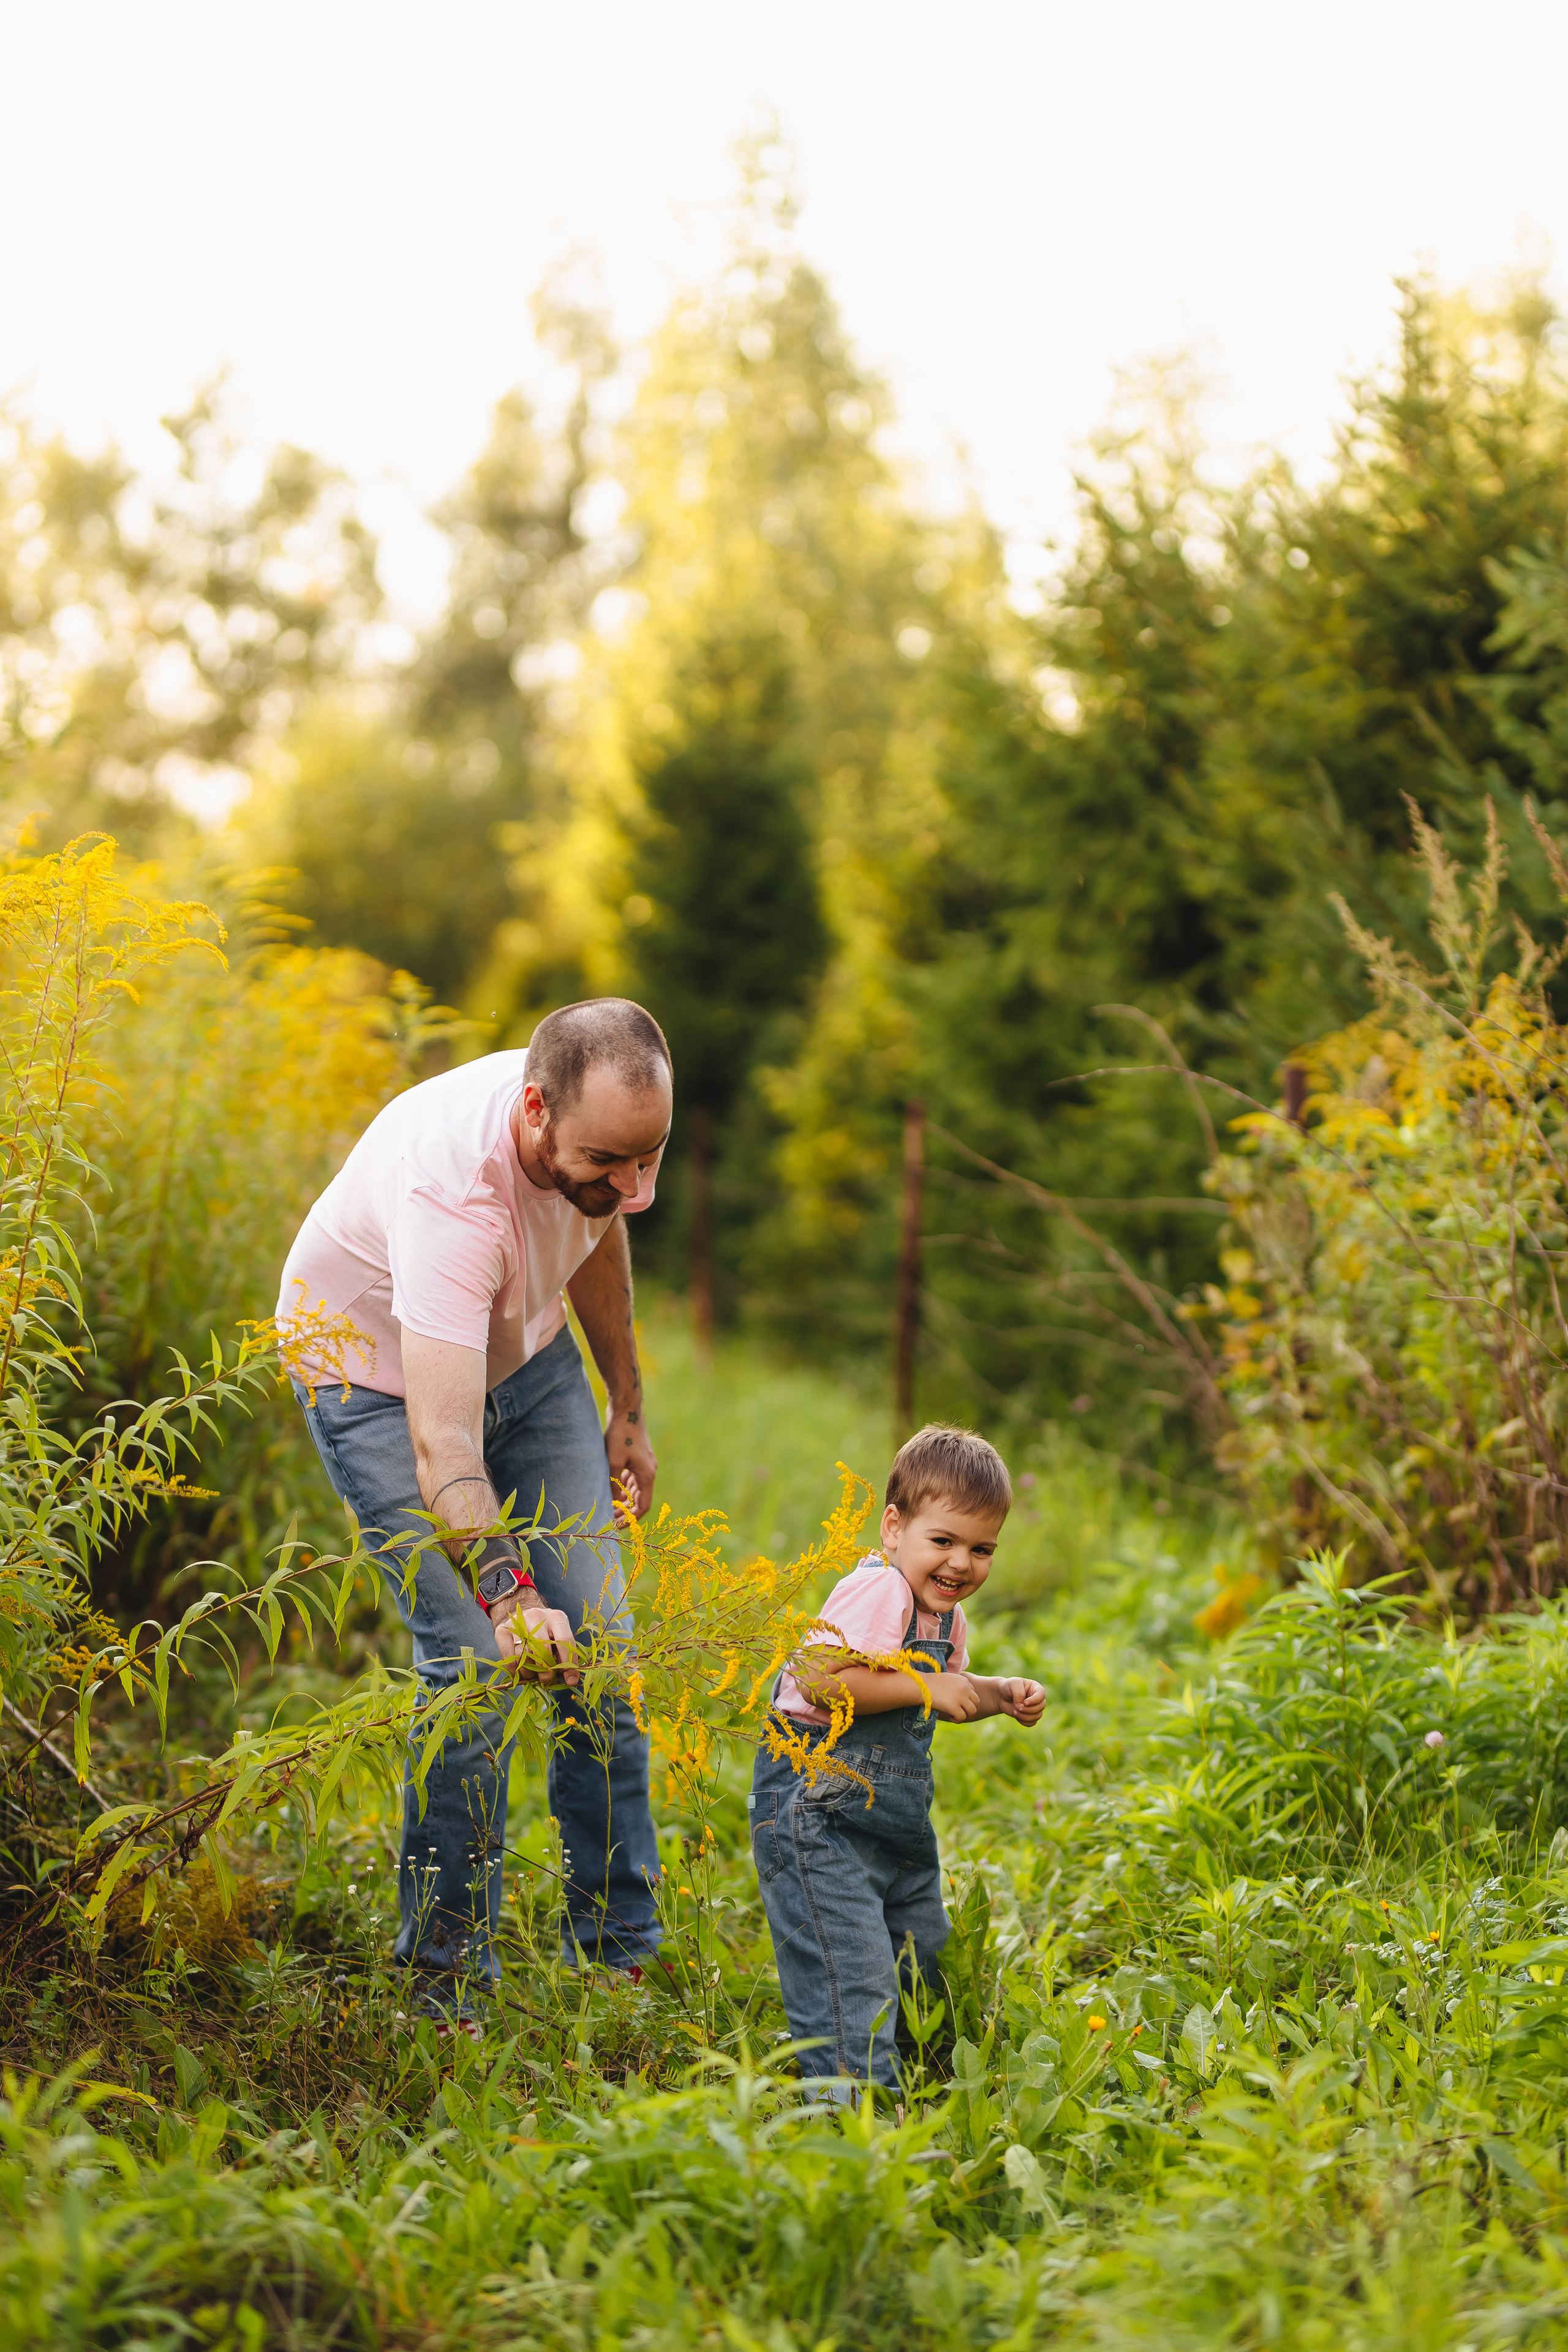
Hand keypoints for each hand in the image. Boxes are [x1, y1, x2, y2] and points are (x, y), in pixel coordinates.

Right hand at [491, 1597, 579, 1685]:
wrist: (520, 1611)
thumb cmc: (545, 1629)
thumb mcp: (558, 1635)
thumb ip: (565, 1654)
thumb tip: (571, 1679)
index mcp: (556, 1617)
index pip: (565, 1641)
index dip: (568, 1663)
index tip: (570, 1681)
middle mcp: (538, 1616)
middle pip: (543, 1650)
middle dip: (547, 1672)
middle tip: (548, 1682)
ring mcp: (518, 1623)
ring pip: (525, 1655)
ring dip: (530, 1674)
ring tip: (533, 1678)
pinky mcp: (502, 1631)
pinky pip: (509, 1658)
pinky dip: (515, 1671)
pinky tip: (520, 1674)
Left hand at [605, 1403, 656, 1522]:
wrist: (627, 1410)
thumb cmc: (620, 1435)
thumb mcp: (613, 1462)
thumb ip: (613, 1485)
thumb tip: (612, 1503)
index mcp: (647, 1475)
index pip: (643, 1506)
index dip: (631, 1519)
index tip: (617, 1526)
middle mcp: (649, 1471)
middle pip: (640, 1499)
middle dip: (626, 1511)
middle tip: (610, 1519)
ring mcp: (645, 1463)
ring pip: (636, 1488)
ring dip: (625, 1499)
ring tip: (609, 1506)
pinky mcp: (639, 1456)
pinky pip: (633, 1477)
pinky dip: (624, 1486)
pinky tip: (613, 1488)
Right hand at [925, 1670, 984, 1721]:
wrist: (920, 1685)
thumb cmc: (929, 1683)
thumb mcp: (947, 1680)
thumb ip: (956, 1686)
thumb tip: (960, 1697)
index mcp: (964, 1680)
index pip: (973, 1694)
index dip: (966, 1701)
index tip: (956, 1702)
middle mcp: (965, 1687)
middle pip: (976, 1702)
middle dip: (969, 1709)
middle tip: (959, 1712)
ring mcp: (960, 1697)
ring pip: (972, 1711)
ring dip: (965, 1715)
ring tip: (955, 1715)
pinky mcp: (954, 1706)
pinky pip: (962, 1717)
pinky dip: (957, 1719)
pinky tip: (949, 1716)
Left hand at [996, 1678, 1045, 1726]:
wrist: (1001, 1696)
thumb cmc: (1008, 1687)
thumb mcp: (1012, 1683)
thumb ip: (1019, 1693)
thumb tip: (1022, 1704)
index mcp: (1036, 1687)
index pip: (1041, 1694)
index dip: (1034, 1700)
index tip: (1024, 1702)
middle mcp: (1038, 1698)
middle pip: (1041, 1706)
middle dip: (1028, 1709)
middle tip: (1017, 1707)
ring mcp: (1035, 1707)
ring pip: (1037, 1716)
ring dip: (1025, 1716)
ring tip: (1014, 1712)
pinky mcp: (1031, 1716)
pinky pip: (1032, 1723)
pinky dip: (1024, 1721)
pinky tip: (1016, 1716)